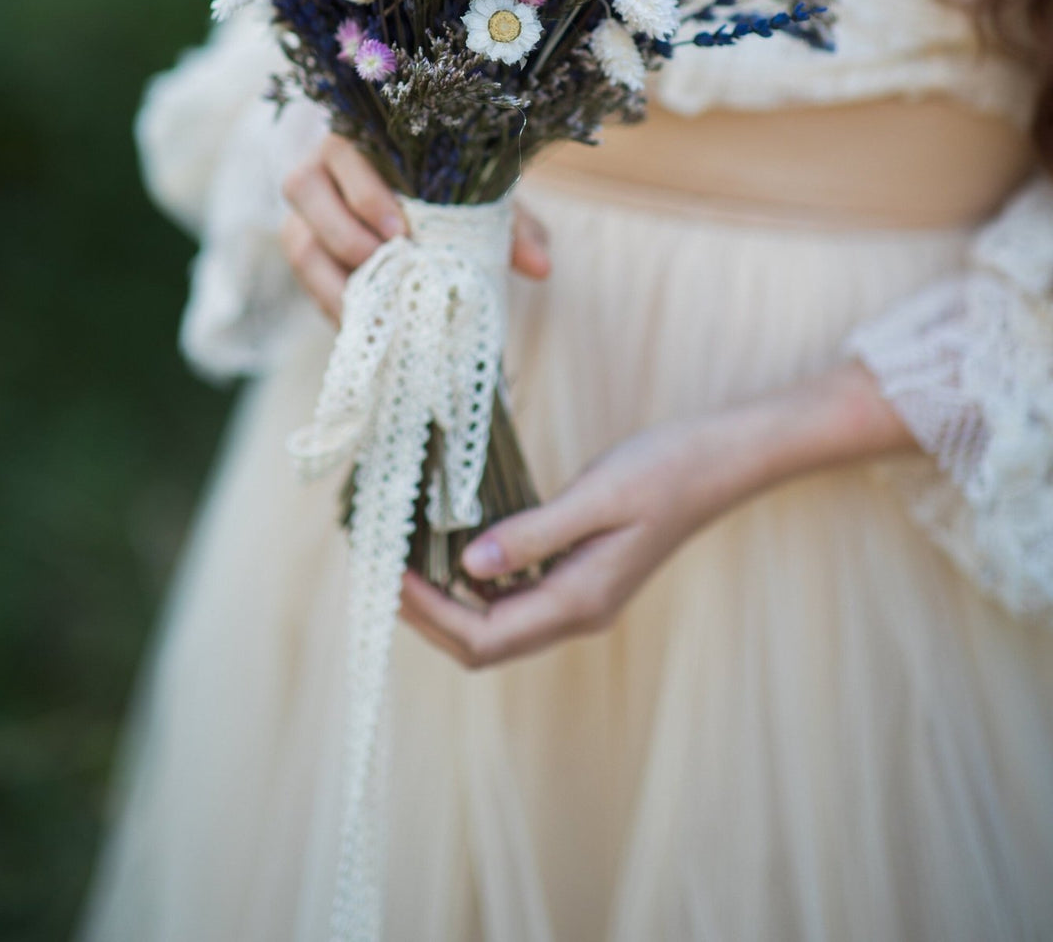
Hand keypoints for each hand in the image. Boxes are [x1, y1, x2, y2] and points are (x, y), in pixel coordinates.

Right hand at [280, 133, 550, 320]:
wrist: (424, 208)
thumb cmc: (451, 193)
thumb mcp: (482, 201)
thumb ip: (511, 226)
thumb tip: (542, 267)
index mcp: (362, 138)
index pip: (344, 153)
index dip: (366, 193)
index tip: (402, 232)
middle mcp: (321, 167)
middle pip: (303, 187)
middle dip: (344, 232)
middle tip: (390, 266)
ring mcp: (304, 211)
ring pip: (296, 238)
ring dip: (330, 277)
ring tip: (374, 308)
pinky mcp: (304, 250)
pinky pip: (305, 278)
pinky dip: (332, 303)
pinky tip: (364, 325)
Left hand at [400, 362, 913, 668]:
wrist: (723, 461)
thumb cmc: (666, 469)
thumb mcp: (597, 496)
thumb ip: (533, 534)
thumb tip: (469, 567)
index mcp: (580, 601)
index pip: (483, 637)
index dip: (427, 614)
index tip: (385, 573)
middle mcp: (577, 611)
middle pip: (483, 642)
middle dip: (425, 613)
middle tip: (379, 567)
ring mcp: (580, 596)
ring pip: (496, 623)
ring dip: (445, 599)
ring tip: (402, 555)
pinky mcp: (581, 574)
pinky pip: (515, 595)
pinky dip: (474, 579)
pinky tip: (451, 544)